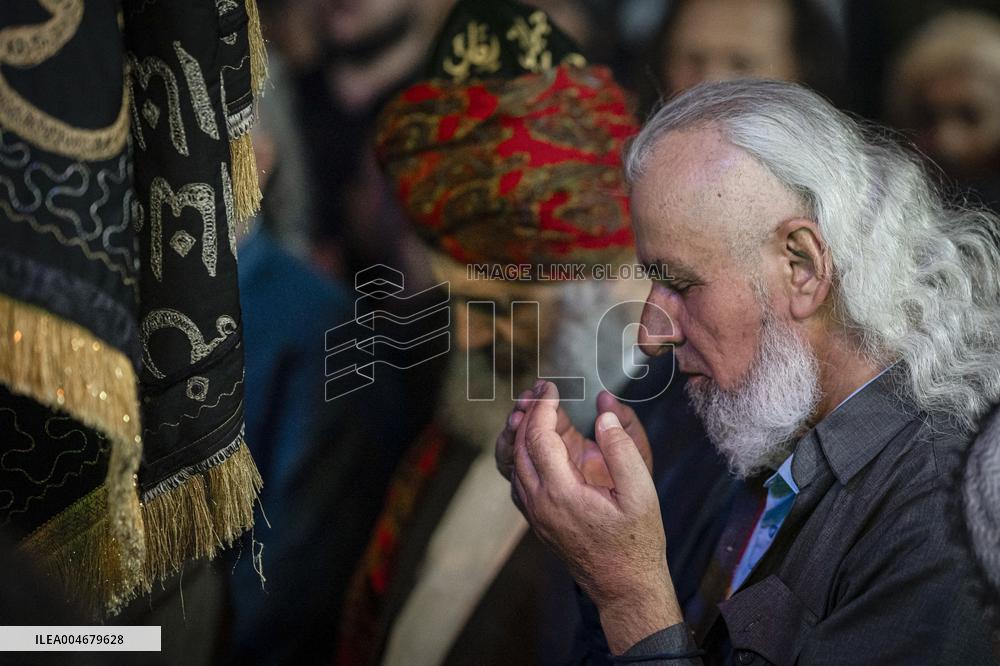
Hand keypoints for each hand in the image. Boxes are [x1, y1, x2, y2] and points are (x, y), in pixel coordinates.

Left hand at [510, 381, 681, 652]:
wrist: (624, 586)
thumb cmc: (637, 541)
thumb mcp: (641, 492)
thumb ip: (622, 448)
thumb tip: (604, 412)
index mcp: (561, 493)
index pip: (538, 437)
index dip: (543, 407)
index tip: (552, 387)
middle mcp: (538, 502)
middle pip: (518, 446)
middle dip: (527, 412)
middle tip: (541, 389)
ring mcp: (534, 513)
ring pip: (513, 462)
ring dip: (520, 431)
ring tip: (534, 406)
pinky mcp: (537, 519)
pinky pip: (518, 479)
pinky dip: (521, 453)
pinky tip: (536, 441)